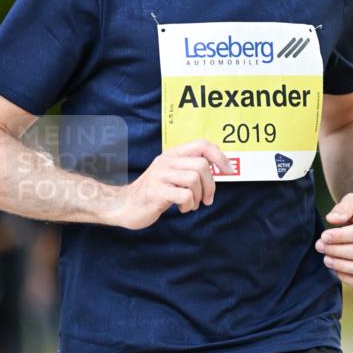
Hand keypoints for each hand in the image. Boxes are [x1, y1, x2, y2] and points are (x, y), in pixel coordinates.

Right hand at [113, 140, 233, 229]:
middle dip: (210, 185)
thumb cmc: (154, 191)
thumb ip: (189, 167)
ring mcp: (160, 176)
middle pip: (202, 165)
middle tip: (206, 199)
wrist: (124, 205)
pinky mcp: (156, 192)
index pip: (202, 144)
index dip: (220, 156)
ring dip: (199, 196)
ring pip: (194, 179)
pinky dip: (189, 204)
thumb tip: (217, 165)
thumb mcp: (171, 174)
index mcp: (172, 154)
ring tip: (191, 204)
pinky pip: (184, 194)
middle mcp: (166, 161)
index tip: (228, 171)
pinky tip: (182, 208)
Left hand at [315, 192, 352, 288]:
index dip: (340, 236)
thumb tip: (332, 219)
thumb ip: (343, 207)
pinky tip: (334, 269)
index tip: (324, 236)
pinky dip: (346, 278)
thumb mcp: (352, 203)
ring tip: (325, 258)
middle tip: (319, 246)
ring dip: (339, 265)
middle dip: (335, 250)